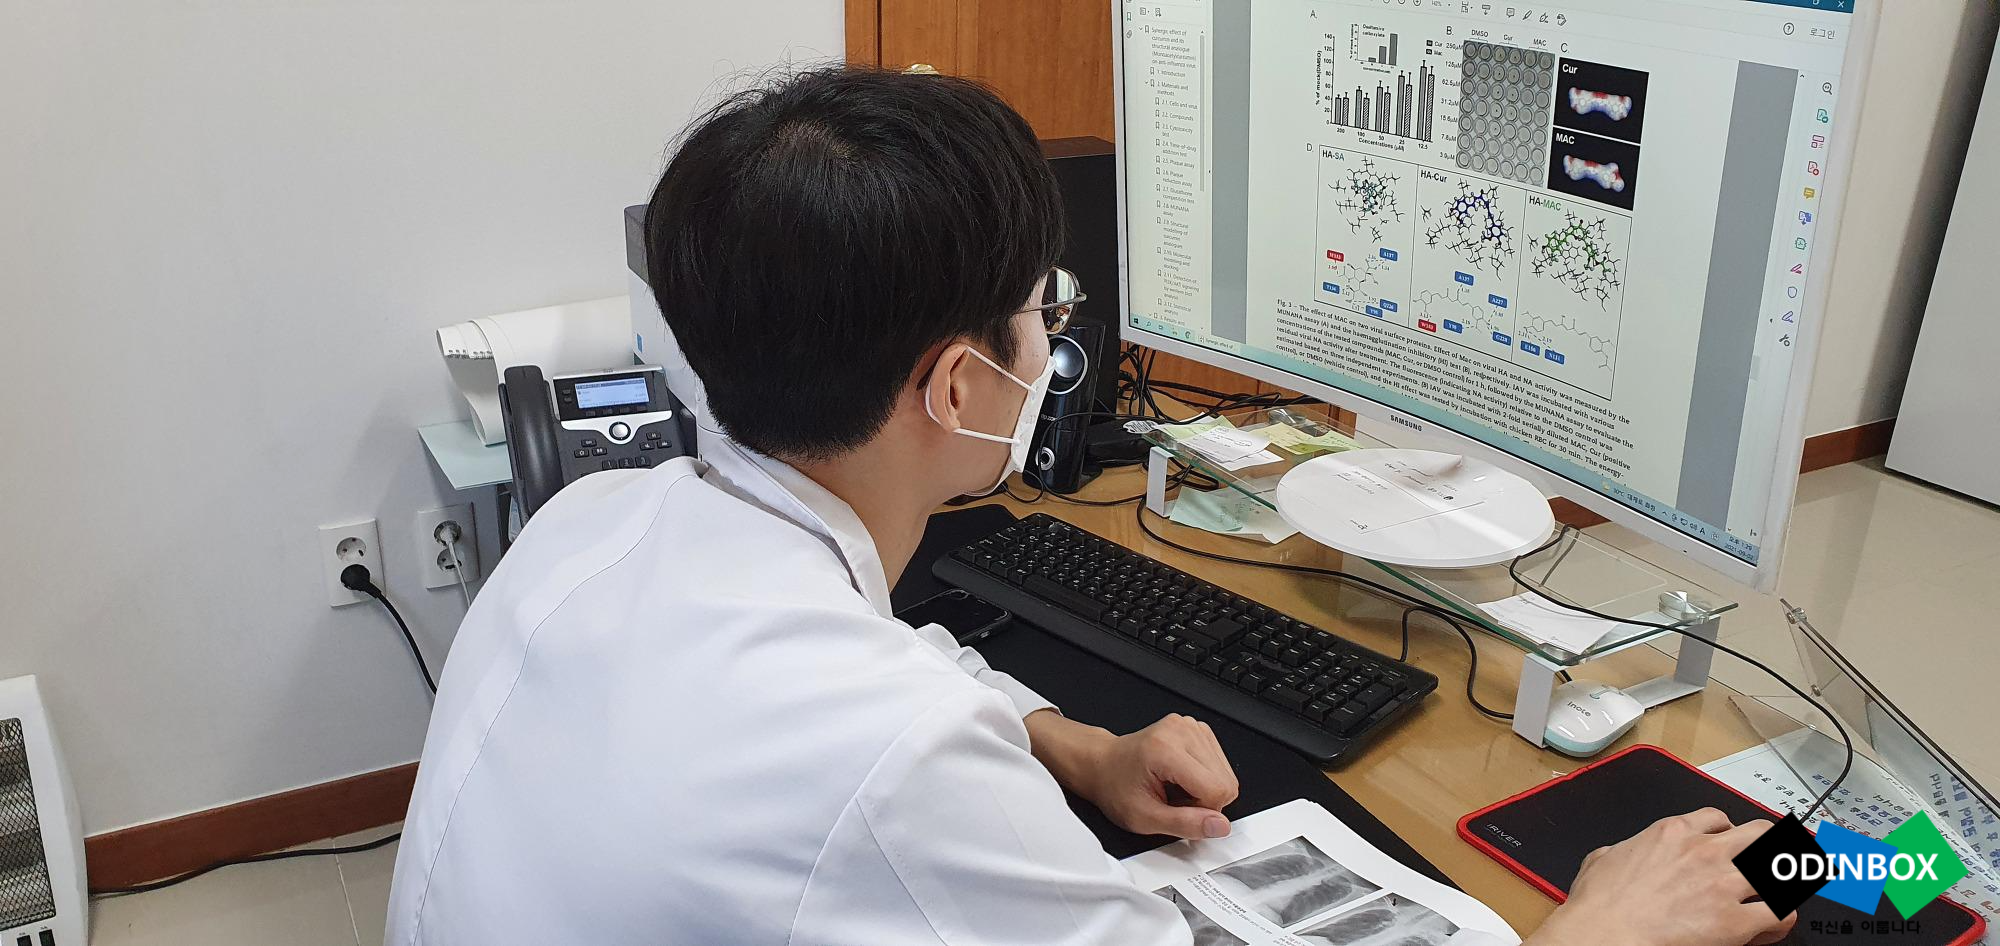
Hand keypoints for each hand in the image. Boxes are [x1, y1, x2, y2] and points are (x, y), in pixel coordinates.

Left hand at [1026, 711, 1239, 839]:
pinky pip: (1220, 763)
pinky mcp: (1197, 728)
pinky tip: (1182, 777)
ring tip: (1175, 788)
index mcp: (1166, 750)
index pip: (1217, 789)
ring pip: (1226, 773)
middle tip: (1174, 800)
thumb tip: (1219, 826)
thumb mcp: (1144, 817)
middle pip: (1226, 782)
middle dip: (1204, 801)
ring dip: (1205, 789)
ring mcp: (1190, 726)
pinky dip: (1204, 777)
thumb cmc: (1116, 787)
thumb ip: (1185, 824)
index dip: (1204, 811)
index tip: (1179, 811)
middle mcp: (1181, 731)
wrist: (1104, 765)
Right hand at [1528, 808, 1796, 945]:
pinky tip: (1769, 926)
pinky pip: (1779, 914)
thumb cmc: (1598, 906)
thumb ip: (1625, 849)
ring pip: (1779, 869)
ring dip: (1779, 882)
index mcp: (1672, 833)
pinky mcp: (1735, 922)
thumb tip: (1621, 854)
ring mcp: (1723, 885)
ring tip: (1774, 894)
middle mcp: (1704, 852)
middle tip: (1764, 863)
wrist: (1603, 935)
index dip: (1725, 832)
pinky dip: (1780, 920)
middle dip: (1765, 847)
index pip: (1717, 818)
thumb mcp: (1602, 858)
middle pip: (1759, 833)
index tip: (1726, 844)